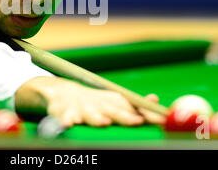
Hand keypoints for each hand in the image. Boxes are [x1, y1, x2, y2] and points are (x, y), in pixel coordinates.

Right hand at [15, 76, 164, 127]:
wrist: (61, 92)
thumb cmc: (94, 103)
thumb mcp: (113, 102)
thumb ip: (134, 106)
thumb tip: (155, 99)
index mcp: (111, 104)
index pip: (131, 109)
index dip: (144, 114)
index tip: (156, 119)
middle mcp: (98, 105)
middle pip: (114, 111)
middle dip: (125, 116)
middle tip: (136, 121)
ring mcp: (80, 108)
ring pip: (90, 114)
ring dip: (97, 118)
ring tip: (104, 123)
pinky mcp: (62, 111)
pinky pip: (64, 117)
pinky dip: (66, 120)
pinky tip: (69, 125)